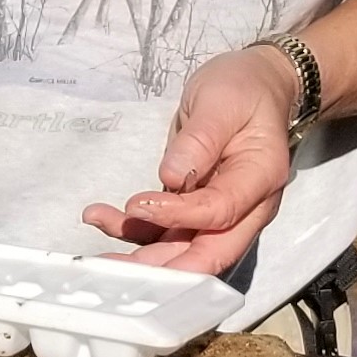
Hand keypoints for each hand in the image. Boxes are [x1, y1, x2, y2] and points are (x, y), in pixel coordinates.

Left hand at [84, 42, 295, 273]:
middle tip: (109, 268)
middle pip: (204, 254)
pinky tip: (101, 216)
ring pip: (179, 250)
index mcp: (259, 179)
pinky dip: (132, 230)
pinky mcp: (194, 212)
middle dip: (158, 268)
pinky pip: (163, 232)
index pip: (220, 212)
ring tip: (96, 234)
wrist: (254, 88)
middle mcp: (244, 208)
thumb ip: (200, 140)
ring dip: (136, 253)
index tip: (138, 204)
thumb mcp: (222, 102)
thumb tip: (173, 176)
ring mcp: (218, 215)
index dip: (178, 215)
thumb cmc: (245, 91)